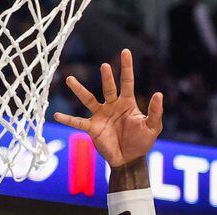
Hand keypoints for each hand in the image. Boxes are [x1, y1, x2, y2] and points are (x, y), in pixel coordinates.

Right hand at [53, 49, 163, 166]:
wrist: (129, 159)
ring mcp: (100, 115)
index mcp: (127, 103)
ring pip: (88, 99)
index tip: (125, 51)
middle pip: (109, 88)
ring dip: (79, 90)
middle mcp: (112, 106)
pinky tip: (57, 115)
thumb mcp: (153, 127)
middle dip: (107, 78)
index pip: (127, 82)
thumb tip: (159, 94)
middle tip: (105, 66)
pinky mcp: (92, 127)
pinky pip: (78, 122)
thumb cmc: (141, 142)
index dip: (127, 67)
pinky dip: (68, 119)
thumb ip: (155, 112)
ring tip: (70, 79)